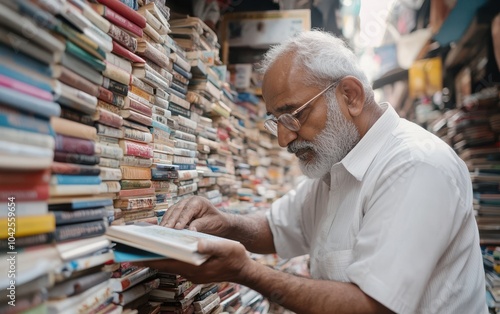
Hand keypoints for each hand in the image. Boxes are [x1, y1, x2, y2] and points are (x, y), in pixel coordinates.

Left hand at [136, 238, 255, 283]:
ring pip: (168, 265)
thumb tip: (197, 243)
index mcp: (194, 268)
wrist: (243, 270)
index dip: (150, 259)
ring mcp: (191, 273)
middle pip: (163, 265)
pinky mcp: (194, 271)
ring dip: (156, 257)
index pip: (166, 263)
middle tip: (129, 251)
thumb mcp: (227, 248)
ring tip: (141, 249)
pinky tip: (162, 250)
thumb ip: (212, 246)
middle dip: (147, 258)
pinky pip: (175, 264)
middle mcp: (189, 272)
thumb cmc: (235, 258)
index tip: (134, 256)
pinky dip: (166, 257)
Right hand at [160, 195, 230, 236]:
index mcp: (198, 201)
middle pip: (177, 209)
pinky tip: (163, 229)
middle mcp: (189, 201)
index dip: (182, 219)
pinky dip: (167, 221)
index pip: (188, 209)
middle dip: (171, 220)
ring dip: (166, 220)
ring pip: (172, 211)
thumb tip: (190, 230)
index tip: (177, 228)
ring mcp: (183, 205)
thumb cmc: (217, 221)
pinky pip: (171, 215)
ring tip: (162, 230)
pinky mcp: (179, 212)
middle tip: (166, 229)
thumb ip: (200, 225)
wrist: (219, 222)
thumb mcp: (210, 223)